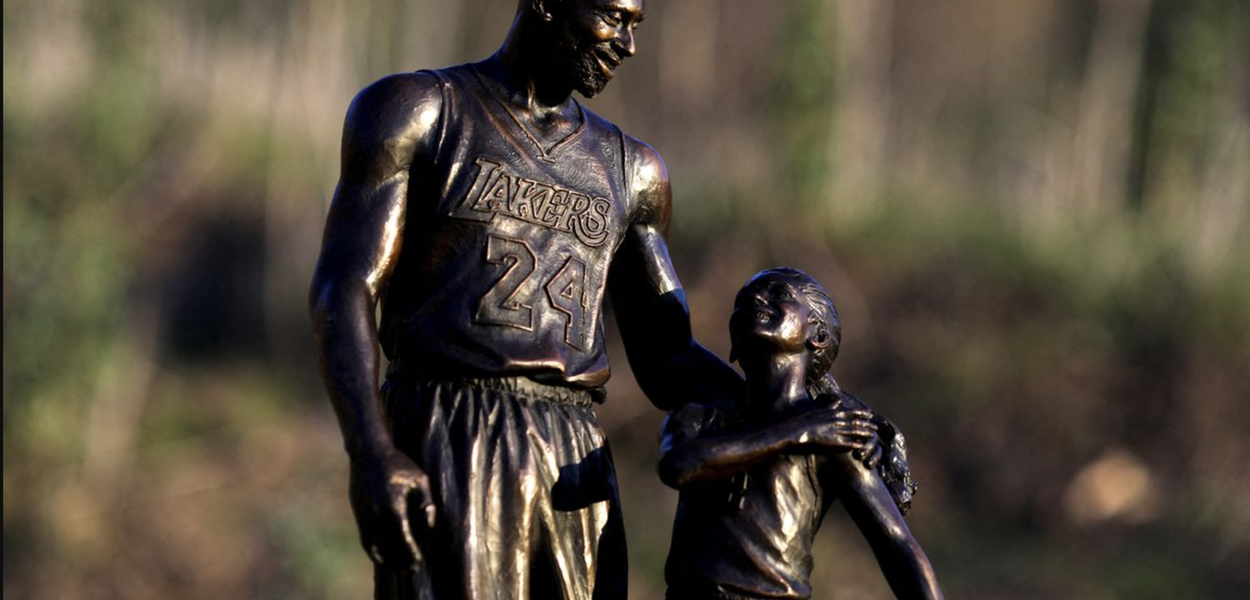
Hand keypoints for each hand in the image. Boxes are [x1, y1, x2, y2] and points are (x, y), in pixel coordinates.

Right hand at [348, 448, 436, 569]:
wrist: (368, 454)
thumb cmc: (399, 464)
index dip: (411, 551)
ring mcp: (364, 514)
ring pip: (374, 546)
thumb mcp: (420, 479)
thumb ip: (427, 502)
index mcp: (393, 505)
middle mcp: (376, 513)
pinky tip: (382, 556)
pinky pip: (365, 538)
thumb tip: (428, 525)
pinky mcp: (358, 514)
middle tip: (411, 568)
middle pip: (388, 545)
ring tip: (398, 568)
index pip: (403, 537)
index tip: (419, 560)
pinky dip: (373, 550)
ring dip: (385, 559)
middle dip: (400, 560)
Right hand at [791, 408, 877, 454]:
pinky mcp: (834, 442)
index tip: (870, 415)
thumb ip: (830, 406)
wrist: (794, 431)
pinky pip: (849, 443)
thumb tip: (838, 400)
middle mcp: (837, 420)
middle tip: (876, 427)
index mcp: (833, 412)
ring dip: (865, 433)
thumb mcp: (818, 410)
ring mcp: (836, 431)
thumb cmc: (803, 421)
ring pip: (856, 432)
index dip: (862, 414)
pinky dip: (857, 444)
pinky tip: (863, 447)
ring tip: (873, 436)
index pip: (852, 412)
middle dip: (867, 424)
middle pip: (857, 422)